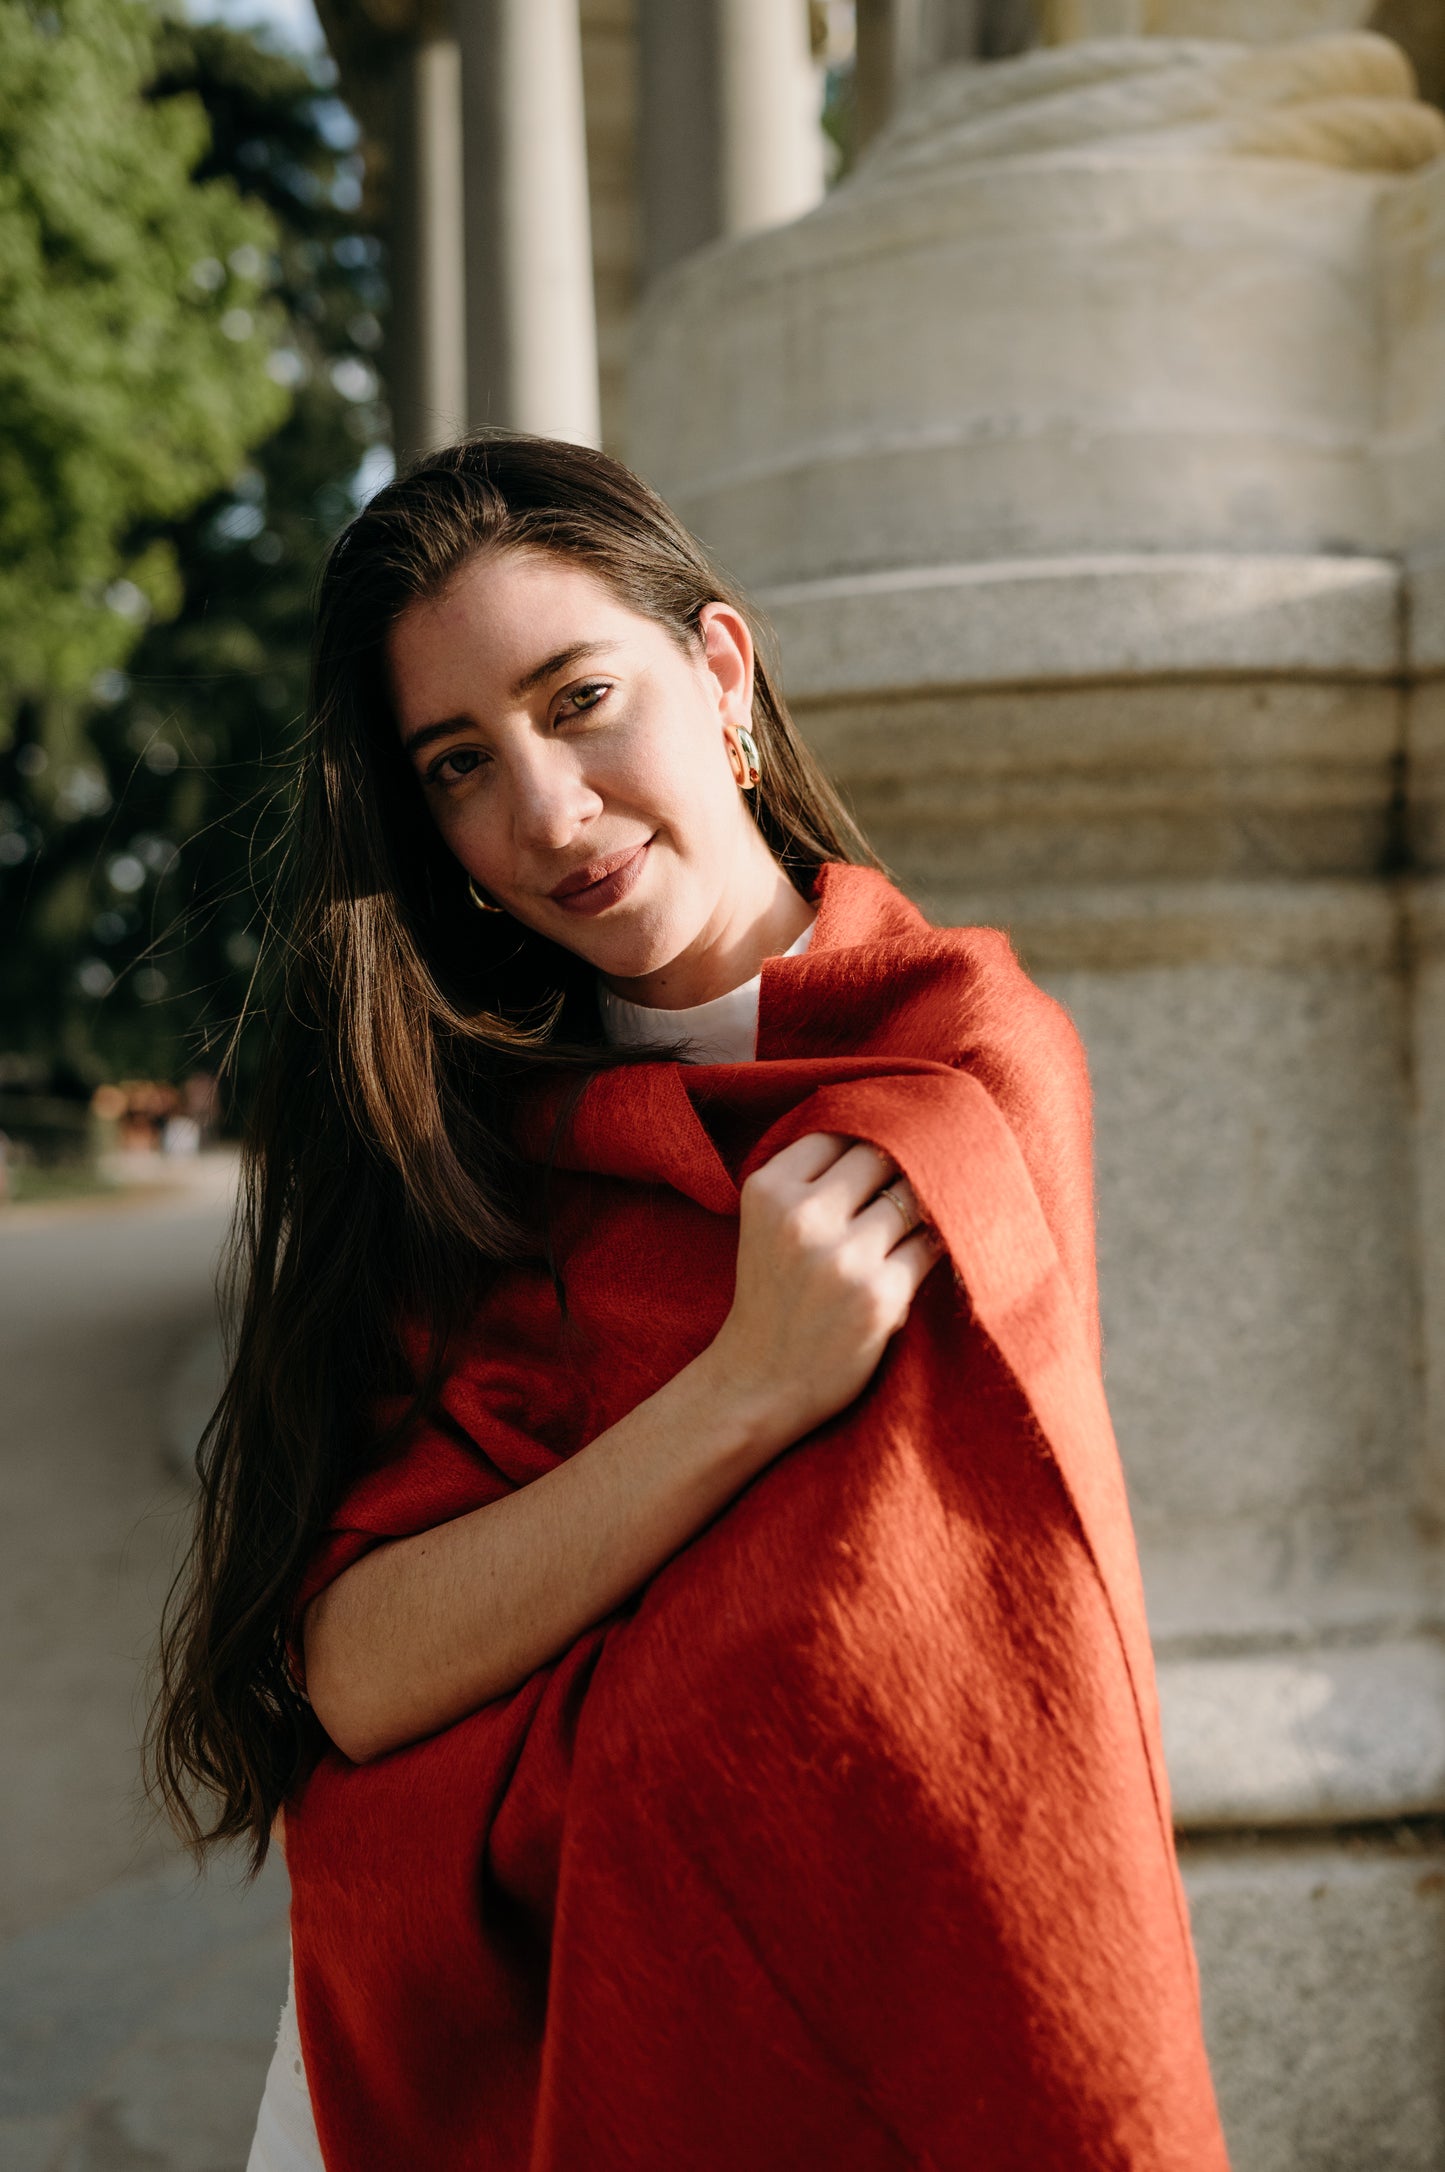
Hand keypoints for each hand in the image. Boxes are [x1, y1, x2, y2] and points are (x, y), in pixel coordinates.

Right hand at [702, 1132, 943, 1461]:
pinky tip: (941, 1245)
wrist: (759, 1384)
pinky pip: (931, 1245)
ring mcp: (843, 1257)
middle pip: (879, 1156)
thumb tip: (890, 1131)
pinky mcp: (880, 1295)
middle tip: (921, 1174)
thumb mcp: (768, 1225)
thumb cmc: (772, 1298)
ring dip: (927, 1204)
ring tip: (932, 1212)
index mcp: (768, 1191)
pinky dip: (940, 1241)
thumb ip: (810, 1180)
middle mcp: (802, 1217)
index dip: (866, 1135)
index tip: (887, 1143)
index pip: (836, 1130)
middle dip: (901, 1165)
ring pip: (911, 1198)